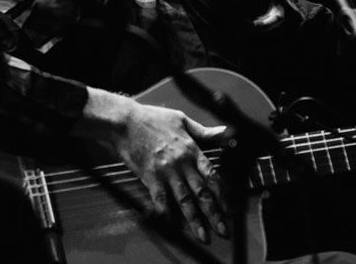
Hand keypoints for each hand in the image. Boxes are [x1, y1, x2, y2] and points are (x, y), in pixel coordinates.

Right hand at [74, 88, 227, 242]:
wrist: (127, 123)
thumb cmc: (154, 119)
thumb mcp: (182, 120)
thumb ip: (204, 131)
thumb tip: (224, 131)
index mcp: (191, 149)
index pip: (211, 175)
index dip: (222, 193)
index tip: (229, 207)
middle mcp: (181, 163)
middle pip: (201, 192)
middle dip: (214, 213)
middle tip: (223, 230)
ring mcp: (166, 172)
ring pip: (184, 200)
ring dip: (195, 220)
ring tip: (203, 236)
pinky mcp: (150, 178)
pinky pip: (161, 200)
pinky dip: (167, 214)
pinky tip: (174, 226)